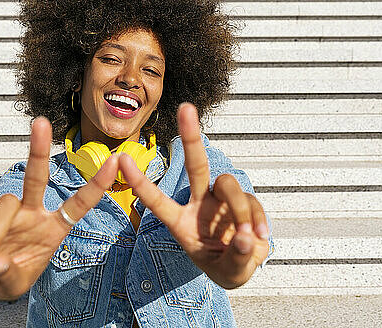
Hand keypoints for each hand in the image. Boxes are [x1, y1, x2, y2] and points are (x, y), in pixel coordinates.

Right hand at [0, 117, 118, 299]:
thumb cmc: (12, 276)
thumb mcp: (15, 283)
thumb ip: (7, 273)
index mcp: (53, 227)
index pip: (78, 203)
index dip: (96, 183)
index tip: (115, 160)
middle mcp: (32, 212)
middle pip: (36, 177)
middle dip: (39, 148)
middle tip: (41, 122)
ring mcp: (8, 212)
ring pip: (4, 206)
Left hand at [119, 103, 269, 288]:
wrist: (243, 266)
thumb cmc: (225, 267)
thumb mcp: (228, 272)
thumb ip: (236, 257)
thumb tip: (246, 238)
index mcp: (181, 223)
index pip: (158, 201)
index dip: (141, 182)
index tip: (122, 160)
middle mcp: (199, 204)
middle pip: (195, 165)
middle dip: (191, 136)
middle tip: (186, 108)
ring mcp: (221, 200)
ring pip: (229, 185)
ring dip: (240, 210)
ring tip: (247, 237)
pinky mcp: (243, 200)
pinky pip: (252, 201)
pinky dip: (258, 220)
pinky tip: (259, 236)